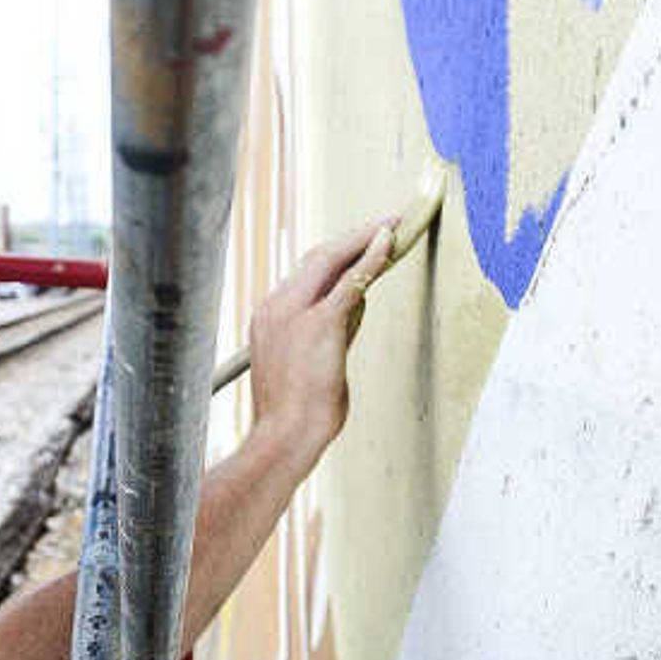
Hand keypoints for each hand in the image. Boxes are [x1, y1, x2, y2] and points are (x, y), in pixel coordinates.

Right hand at [243, 216, 391, 450]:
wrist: (284, 436)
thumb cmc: (296, 412)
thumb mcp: (306, 362)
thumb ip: (329, 329)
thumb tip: (356, 303)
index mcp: (269, 314)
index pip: (305, 272)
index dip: (336, 252)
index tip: (359, 240)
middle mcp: (277, 306)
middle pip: (317, 257)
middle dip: (353, 237)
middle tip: (384, 223)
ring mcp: (294, 312)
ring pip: (331, 260)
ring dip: (364, 240)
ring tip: (391, 226)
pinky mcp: (318, 324)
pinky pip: (349, 281)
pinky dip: (370, 258)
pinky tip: (388, 242)